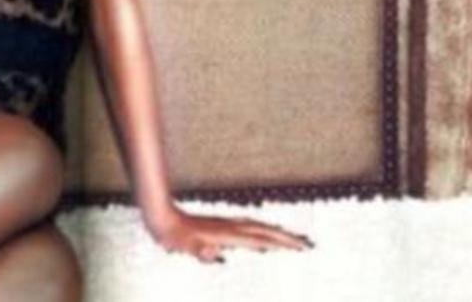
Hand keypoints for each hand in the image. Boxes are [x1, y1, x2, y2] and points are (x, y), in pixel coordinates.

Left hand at [145, 205, 314, 263]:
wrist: (162, 219)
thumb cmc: (173, 236)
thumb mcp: (184, 246)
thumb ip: (199, 250)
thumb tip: (213, 252)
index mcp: (227, 234)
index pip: (261, 240)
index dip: (281, 244)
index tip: (301, 248)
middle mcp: (231, 226)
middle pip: (266, 231)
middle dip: (288, 238)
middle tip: (309, 244)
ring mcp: (227, 224)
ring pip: (259, 227)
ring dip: (278, 232)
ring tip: (295, 239)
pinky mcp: (222, 225)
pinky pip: (250, 228)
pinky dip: (264, 231)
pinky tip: (264, 236)